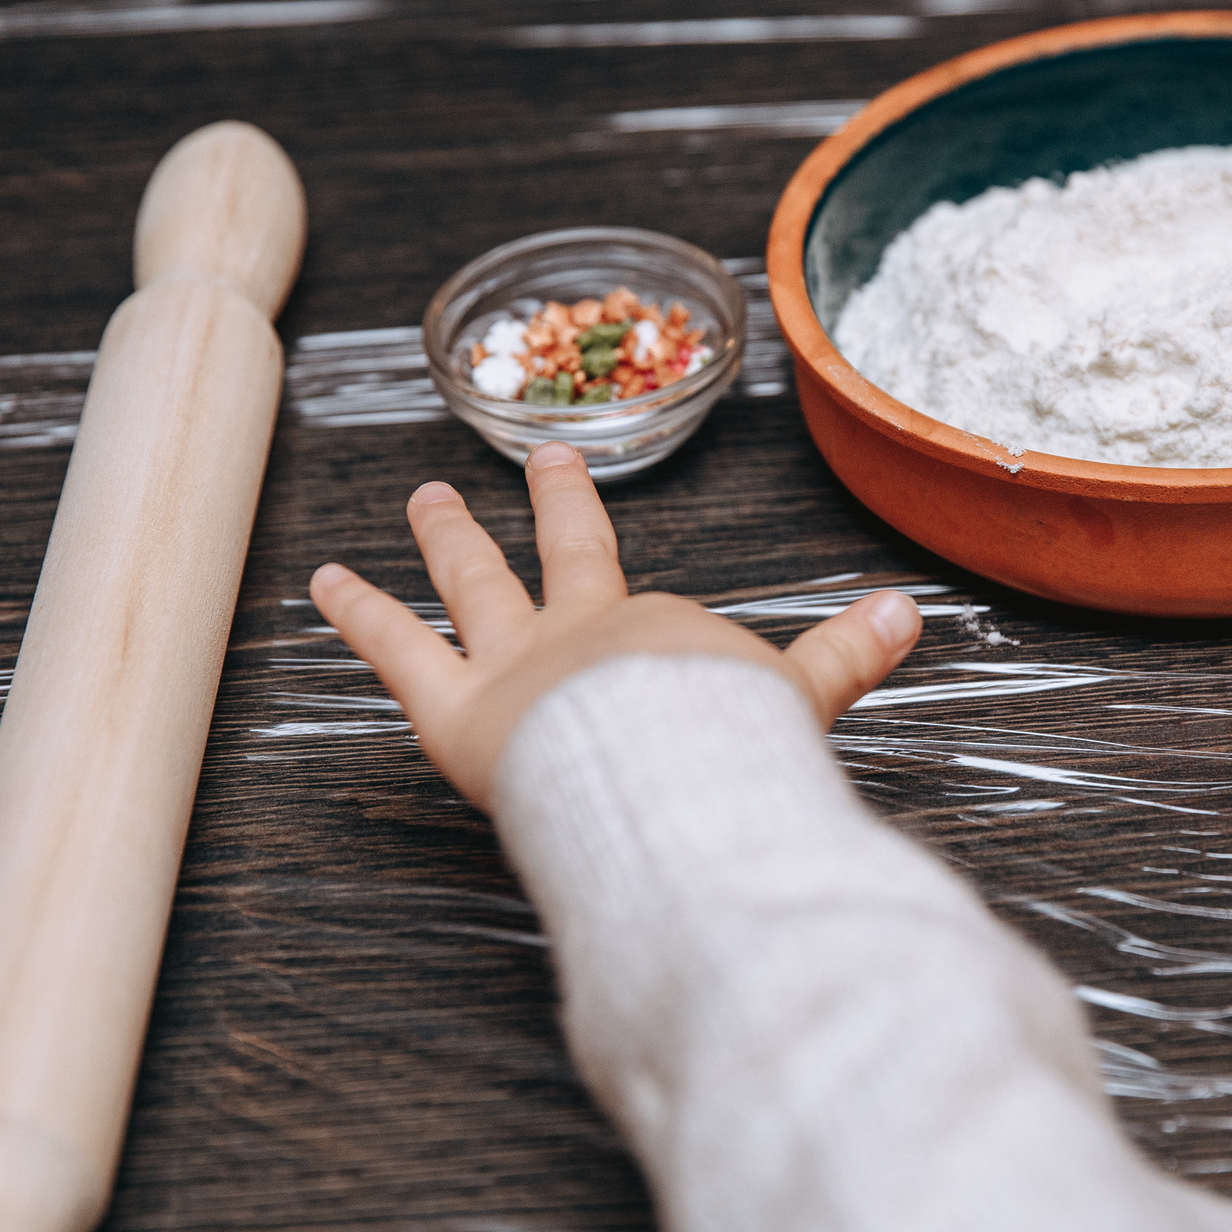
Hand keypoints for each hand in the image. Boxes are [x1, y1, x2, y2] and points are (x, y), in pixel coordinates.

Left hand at [309, 441, 923, 805]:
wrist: (670, 772)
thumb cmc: (733, 751)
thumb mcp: (800, 698)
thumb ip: (844, 657)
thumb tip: (910, 610)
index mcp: (660, 636)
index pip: (655, 610)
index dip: (653, 595)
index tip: (662, 581)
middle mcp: (584, 633)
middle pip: (565, 556)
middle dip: (555, 506)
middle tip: (542, 459)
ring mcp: (514, 663)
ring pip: (475, 588)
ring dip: (448, 540)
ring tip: (424, 498)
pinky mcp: (455, 710)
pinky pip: (397, 651)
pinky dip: (359, 612)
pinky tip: (321, 578)